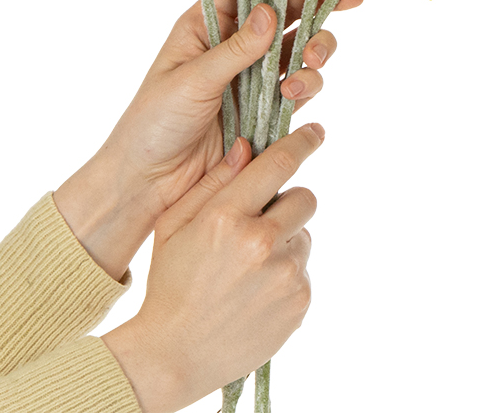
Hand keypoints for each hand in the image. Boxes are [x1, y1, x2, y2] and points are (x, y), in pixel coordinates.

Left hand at [54, 0, 360, 277]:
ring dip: (316, 48)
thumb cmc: (154, 121)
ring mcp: (252, 77)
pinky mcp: (265, 109)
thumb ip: (235, 48)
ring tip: (312, 63)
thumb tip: (270, 11)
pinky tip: (295, 93)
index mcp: (207, 24)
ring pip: (299, 48)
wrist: (150, 181)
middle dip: (319, 4)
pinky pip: (298, 87)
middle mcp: (233, 44)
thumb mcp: (192, 78)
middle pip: (286, 12)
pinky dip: (307, 85)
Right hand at [102, 125, 322, 412]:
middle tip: (260, 221)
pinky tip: (255, 292)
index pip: (277, 164)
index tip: (315, 131)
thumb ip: (212, 182)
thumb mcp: (175, 225)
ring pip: (303, 235)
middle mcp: (262, 243)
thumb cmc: (170, 282)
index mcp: (227, 217)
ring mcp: (285, 276)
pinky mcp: (300, 303)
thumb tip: (247, 146)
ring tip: (249, 267)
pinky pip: (304, 271)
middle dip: (287, 203)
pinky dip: (286, 275)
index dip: (301, 142)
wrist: (176, 354)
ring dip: (285, 242)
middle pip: (304, 198)